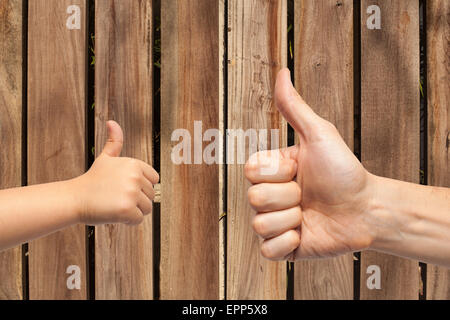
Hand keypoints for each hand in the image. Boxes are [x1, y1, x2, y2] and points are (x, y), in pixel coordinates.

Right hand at [73, 121, 158, 225]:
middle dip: (136, 200)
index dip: (141, 186)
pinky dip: (128, 221)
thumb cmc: (92, 180)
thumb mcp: (105, 158)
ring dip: (133, 211)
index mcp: (135, 164)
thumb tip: (111, 122)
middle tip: (116, 197)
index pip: (154, 180)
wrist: (75, 199)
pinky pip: (139, 219)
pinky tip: (114, 213)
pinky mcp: (127, 209)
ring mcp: (132, 192)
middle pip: (151, 195)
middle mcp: (135, 176)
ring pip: (147, 208)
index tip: (123, 186)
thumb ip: (114, 142)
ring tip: (115, 205)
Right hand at [245, 69, 376, 260]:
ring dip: (292, 220)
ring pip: (260, 225)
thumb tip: (282, 72)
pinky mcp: (283, 248)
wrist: (367, 208)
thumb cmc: (344, 170)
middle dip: (288, 196)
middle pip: (254, 198)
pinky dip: (288, 244)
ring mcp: (275, 223)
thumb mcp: (318, 135)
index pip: (250, 171)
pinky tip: (305, 233)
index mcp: (272, 172)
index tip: (299, 170)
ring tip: (309, 215)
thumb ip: (294, 107)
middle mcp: (269, 197)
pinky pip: (267, 250)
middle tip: (308, 194)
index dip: (276, 172)